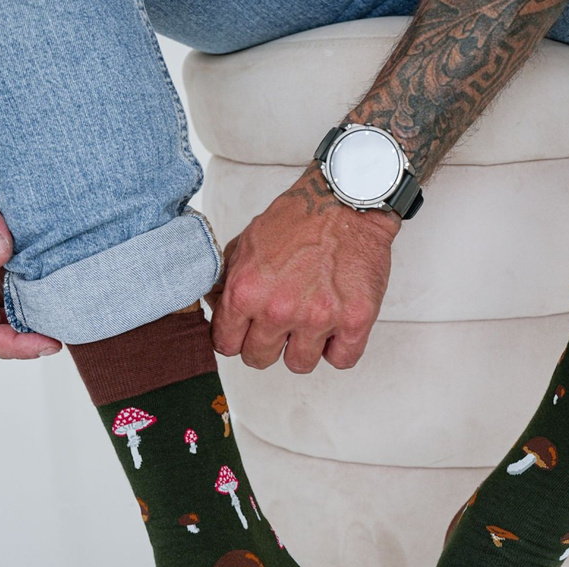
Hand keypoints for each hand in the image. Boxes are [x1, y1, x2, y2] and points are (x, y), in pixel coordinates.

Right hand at [0, 121, 60, 358]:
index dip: (13, 346)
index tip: (49, 343)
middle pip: (3, 329)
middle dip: (34, 338)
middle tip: (74, 330)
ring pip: (19, 313)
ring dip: (45, 318)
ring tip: (78, 312)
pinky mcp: (14, 262)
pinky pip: (32, 290)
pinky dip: (51, 296)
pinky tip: (74, 290)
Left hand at [207, 164, 399, 372]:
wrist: (347, 199)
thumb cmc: (299, 219)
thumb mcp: (248, 242)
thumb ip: (227, 278)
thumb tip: (214, 305)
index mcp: (247, 291)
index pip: (226, 344)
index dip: (236, 339)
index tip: (246, 332)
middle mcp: (279, 309)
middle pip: (259, 359)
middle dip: (267, 345)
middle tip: (280, 326)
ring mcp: (318, 318)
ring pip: (299, 365)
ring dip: (303, 348)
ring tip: (311, 321)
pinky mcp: (354, 321)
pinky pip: (341, 360)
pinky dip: (339, 347)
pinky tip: (336, 326)